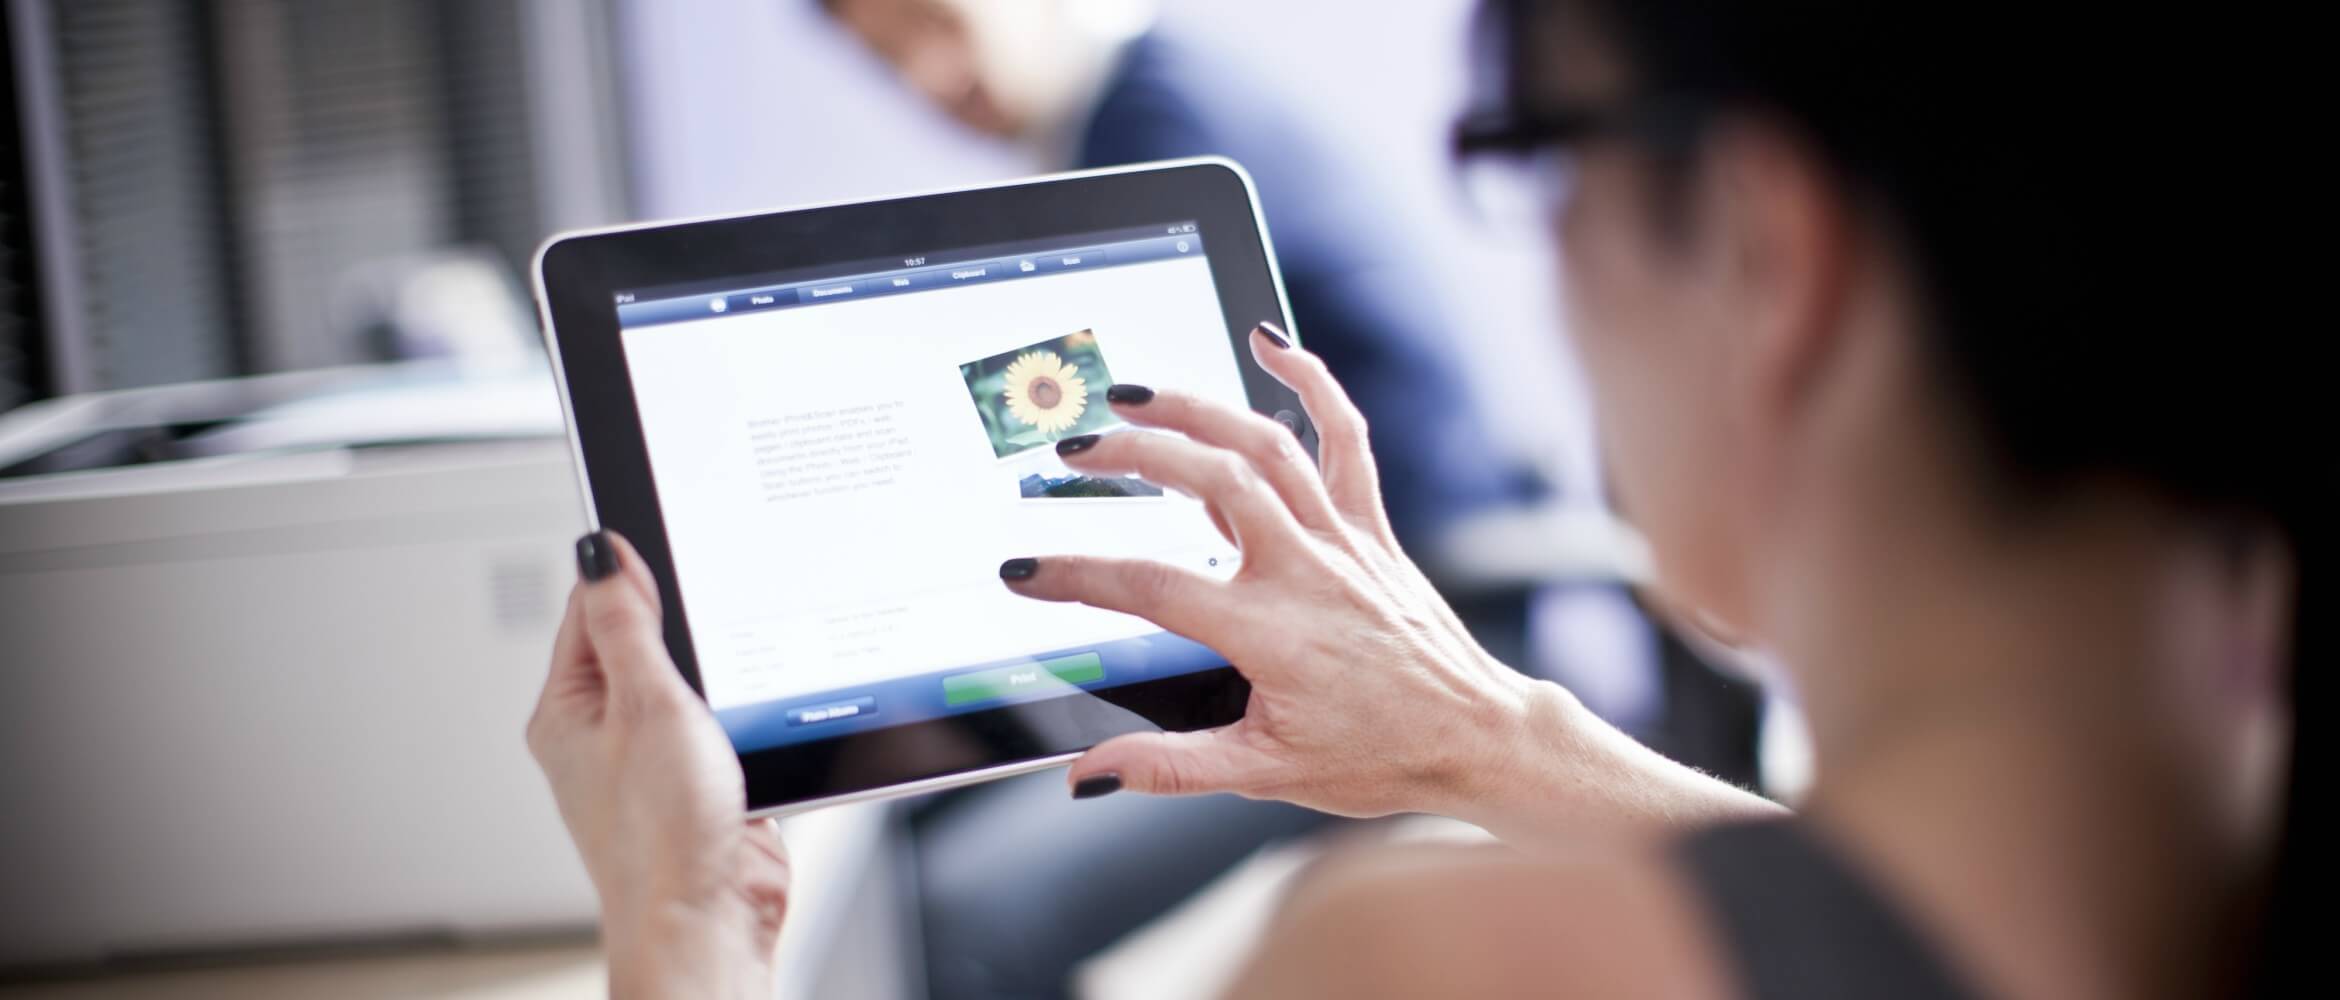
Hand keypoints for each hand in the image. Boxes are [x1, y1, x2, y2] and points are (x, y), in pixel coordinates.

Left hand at [528, 530, 788, 998]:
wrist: (710, 918)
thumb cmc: (662, 835)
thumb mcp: (646, 704)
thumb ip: (628, 623)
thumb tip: (602, 553)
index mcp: (568, 709)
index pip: (591, 609)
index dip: (631, 573)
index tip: (671, 542)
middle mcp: (603, 734)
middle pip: (644, 641)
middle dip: (687, 626)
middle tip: (717, 619)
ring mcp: (652, 759)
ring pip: (690, 685)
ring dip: (722, 678)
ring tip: (735, 687)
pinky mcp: (699, 782)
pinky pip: (722, 725)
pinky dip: (744, 716)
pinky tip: (756, 721)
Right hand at [1005, 324, 1550, 818]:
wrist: (1476, 738)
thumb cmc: (1378, 757)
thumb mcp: (1265, 774)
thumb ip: (1169, 768)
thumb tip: (1088, 775)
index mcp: (1269, 631)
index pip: (1151, 588)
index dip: (1076, 577)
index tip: (1023, 572)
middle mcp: (1306, 569)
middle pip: (1211, 480)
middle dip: (1135, 454)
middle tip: (1073, 453)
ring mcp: (1343, 540)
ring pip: (1266, 446)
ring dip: (1197, 407)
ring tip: (1134, 394)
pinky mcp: (1372, 527)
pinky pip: (1346, 438)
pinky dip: (1312, 382)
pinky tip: (1270, 343)